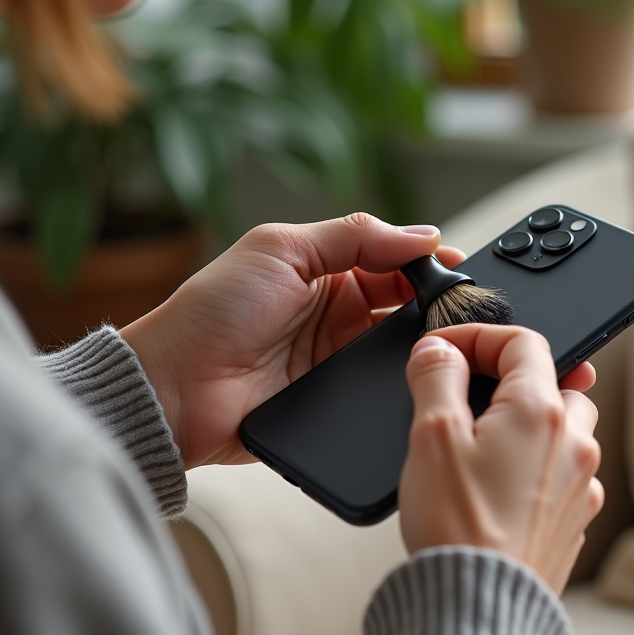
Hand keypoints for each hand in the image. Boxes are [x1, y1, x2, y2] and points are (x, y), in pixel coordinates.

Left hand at [120, 213, 464, 467]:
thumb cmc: (212, 311)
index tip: (455, 267)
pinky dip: (397, 380)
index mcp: (323, 268)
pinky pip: (377, 388)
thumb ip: (354, 236)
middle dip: (430, 301)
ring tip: (439, 339)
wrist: (175, 390)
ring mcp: (335, 358)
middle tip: (458, 305)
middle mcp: (333, 312)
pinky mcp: (334, 400)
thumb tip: (422, 234)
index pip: (390, 259)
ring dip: (417, 341)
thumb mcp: (281, 249)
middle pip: (402, 303)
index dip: (424, 261)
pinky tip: (413, 374)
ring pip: (396, 347)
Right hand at [399, 324, 603, 594]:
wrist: (480, 606)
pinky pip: (561, 472)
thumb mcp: (431, 436)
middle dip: (510, 379)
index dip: (480, 336)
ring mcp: (579, 484)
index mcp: (541, 411)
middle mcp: (573, 443)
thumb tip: (440, 350)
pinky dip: (534, 464)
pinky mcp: (573, 519)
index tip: (448, 350)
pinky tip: (497, 485)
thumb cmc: (459, 528)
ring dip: (529, 422)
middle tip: (469, 395)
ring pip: (564, 428)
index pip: (523, 342)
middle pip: (554, 381)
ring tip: (482, 443)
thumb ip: (437, 377)